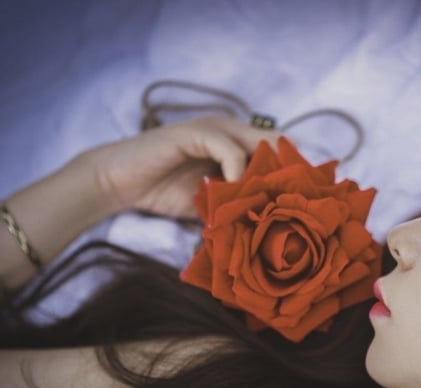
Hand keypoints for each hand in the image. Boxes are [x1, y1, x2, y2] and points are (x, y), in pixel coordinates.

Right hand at [79, 115, 283, 217]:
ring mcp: (216, 128)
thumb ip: (237, 204)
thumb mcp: (212, 202)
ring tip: (265, 208)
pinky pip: (231, 151)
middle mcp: (232, 131)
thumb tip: (271, 226)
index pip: (280, 153)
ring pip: (261, 145)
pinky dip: (237, 176)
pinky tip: (230, 201)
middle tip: (291, 210)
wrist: (119, 183)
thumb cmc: (163, 192)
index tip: (300, 208)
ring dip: (266, 178)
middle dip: (288, 177)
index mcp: (238, 143)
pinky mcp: (198, 132)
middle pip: (279, 146)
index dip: (293, 177)